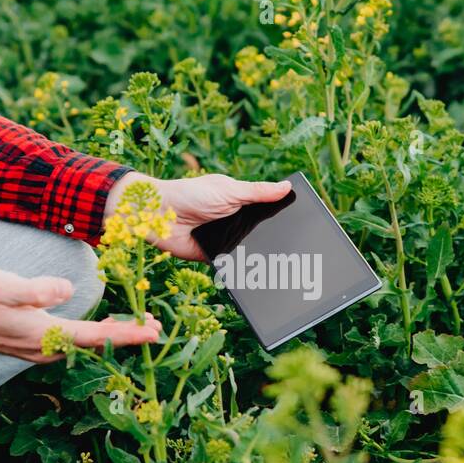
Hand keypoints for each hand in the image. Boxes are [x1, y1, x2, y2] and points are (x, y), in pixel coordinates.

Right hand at [0, 268, 160, 360]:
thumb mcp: (5, 287)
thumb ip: (38, 289)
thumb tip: (67, 290)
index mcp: (46, 335)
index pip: (96, 336)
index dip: (127, 333)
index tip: (153, 331)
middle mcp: (47, 349)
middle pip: (97, 343)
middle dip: (128, 336)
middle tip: (158, 328)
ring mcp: (41, 349)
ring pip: (86, 343)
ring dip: (113, 335)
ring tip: (140, 326)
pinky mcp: (35, 343)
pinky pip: (75, 340)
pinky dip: (95, 334)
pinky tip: (106, 326)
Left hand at [105, 171, 291, 260]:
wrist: (158, 215)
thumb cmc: (191, 195)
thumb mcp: (230, 190)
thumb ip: (258, 192)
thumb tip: (287, 187)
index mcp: (241, 201)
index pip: (268, 210)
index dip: (284, 216)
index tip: (305, 223)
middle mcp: (235, 220)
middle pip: (262, 233)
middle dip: (275, 240)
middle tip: (299, 252)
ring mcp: (225, 239)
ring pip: (249, 250)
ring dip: (259, 256)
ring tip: (283, 267)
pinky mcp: (214, 257)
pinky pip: (232, 265)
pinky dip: (241, 269)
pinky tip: (258, 275)